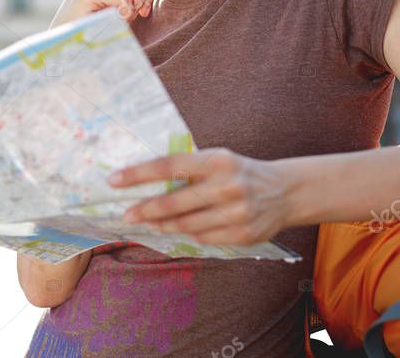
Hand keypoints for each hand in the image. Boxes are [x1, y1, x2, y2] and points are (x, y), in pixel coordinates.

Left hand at [108, 148, 296, 245]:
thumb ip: (189, 169)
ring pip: (187, 225)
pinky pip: (204, 238)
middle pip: (175, 202)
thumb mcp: (218, 159)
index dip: (139, 174)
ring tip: (149, 222)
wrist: (284, 191)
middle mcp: (228, 186)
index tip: (115, 180)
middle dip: (146, 209)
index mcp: (218, 160)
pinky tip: (183, 229)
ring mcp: (237, 212)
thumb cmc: (240, 172)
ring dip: (163, 225)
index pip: (170, 166)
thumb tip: (146, 182)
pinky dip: (190, 234)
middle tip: (127, 214)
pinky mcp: (243, 234)